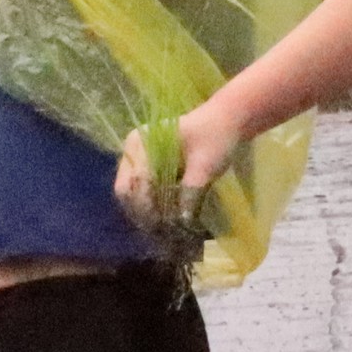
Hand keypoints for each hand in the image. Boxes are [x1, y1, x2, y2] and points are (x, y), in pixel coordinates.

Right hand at [114, 99, 238, 228]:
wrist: (226, 121)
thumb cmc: (216, 138)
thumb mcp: (205, 167)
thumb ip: (190, 193)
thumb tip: (181, 221)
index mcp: (141, 144)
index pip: (136, 183)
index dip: (147, 208)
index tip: (164, 225)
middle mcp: (132, 150)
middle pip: (125, 190)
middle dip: (141, 212)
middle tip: (161, 230)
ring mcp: (138, 157)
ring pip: (131, 193)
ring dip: (144, 211)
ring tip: (163, 227)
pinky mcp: (147, 165)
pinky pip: (141, 189)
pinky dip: (150, 204)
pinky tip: (164, 216)